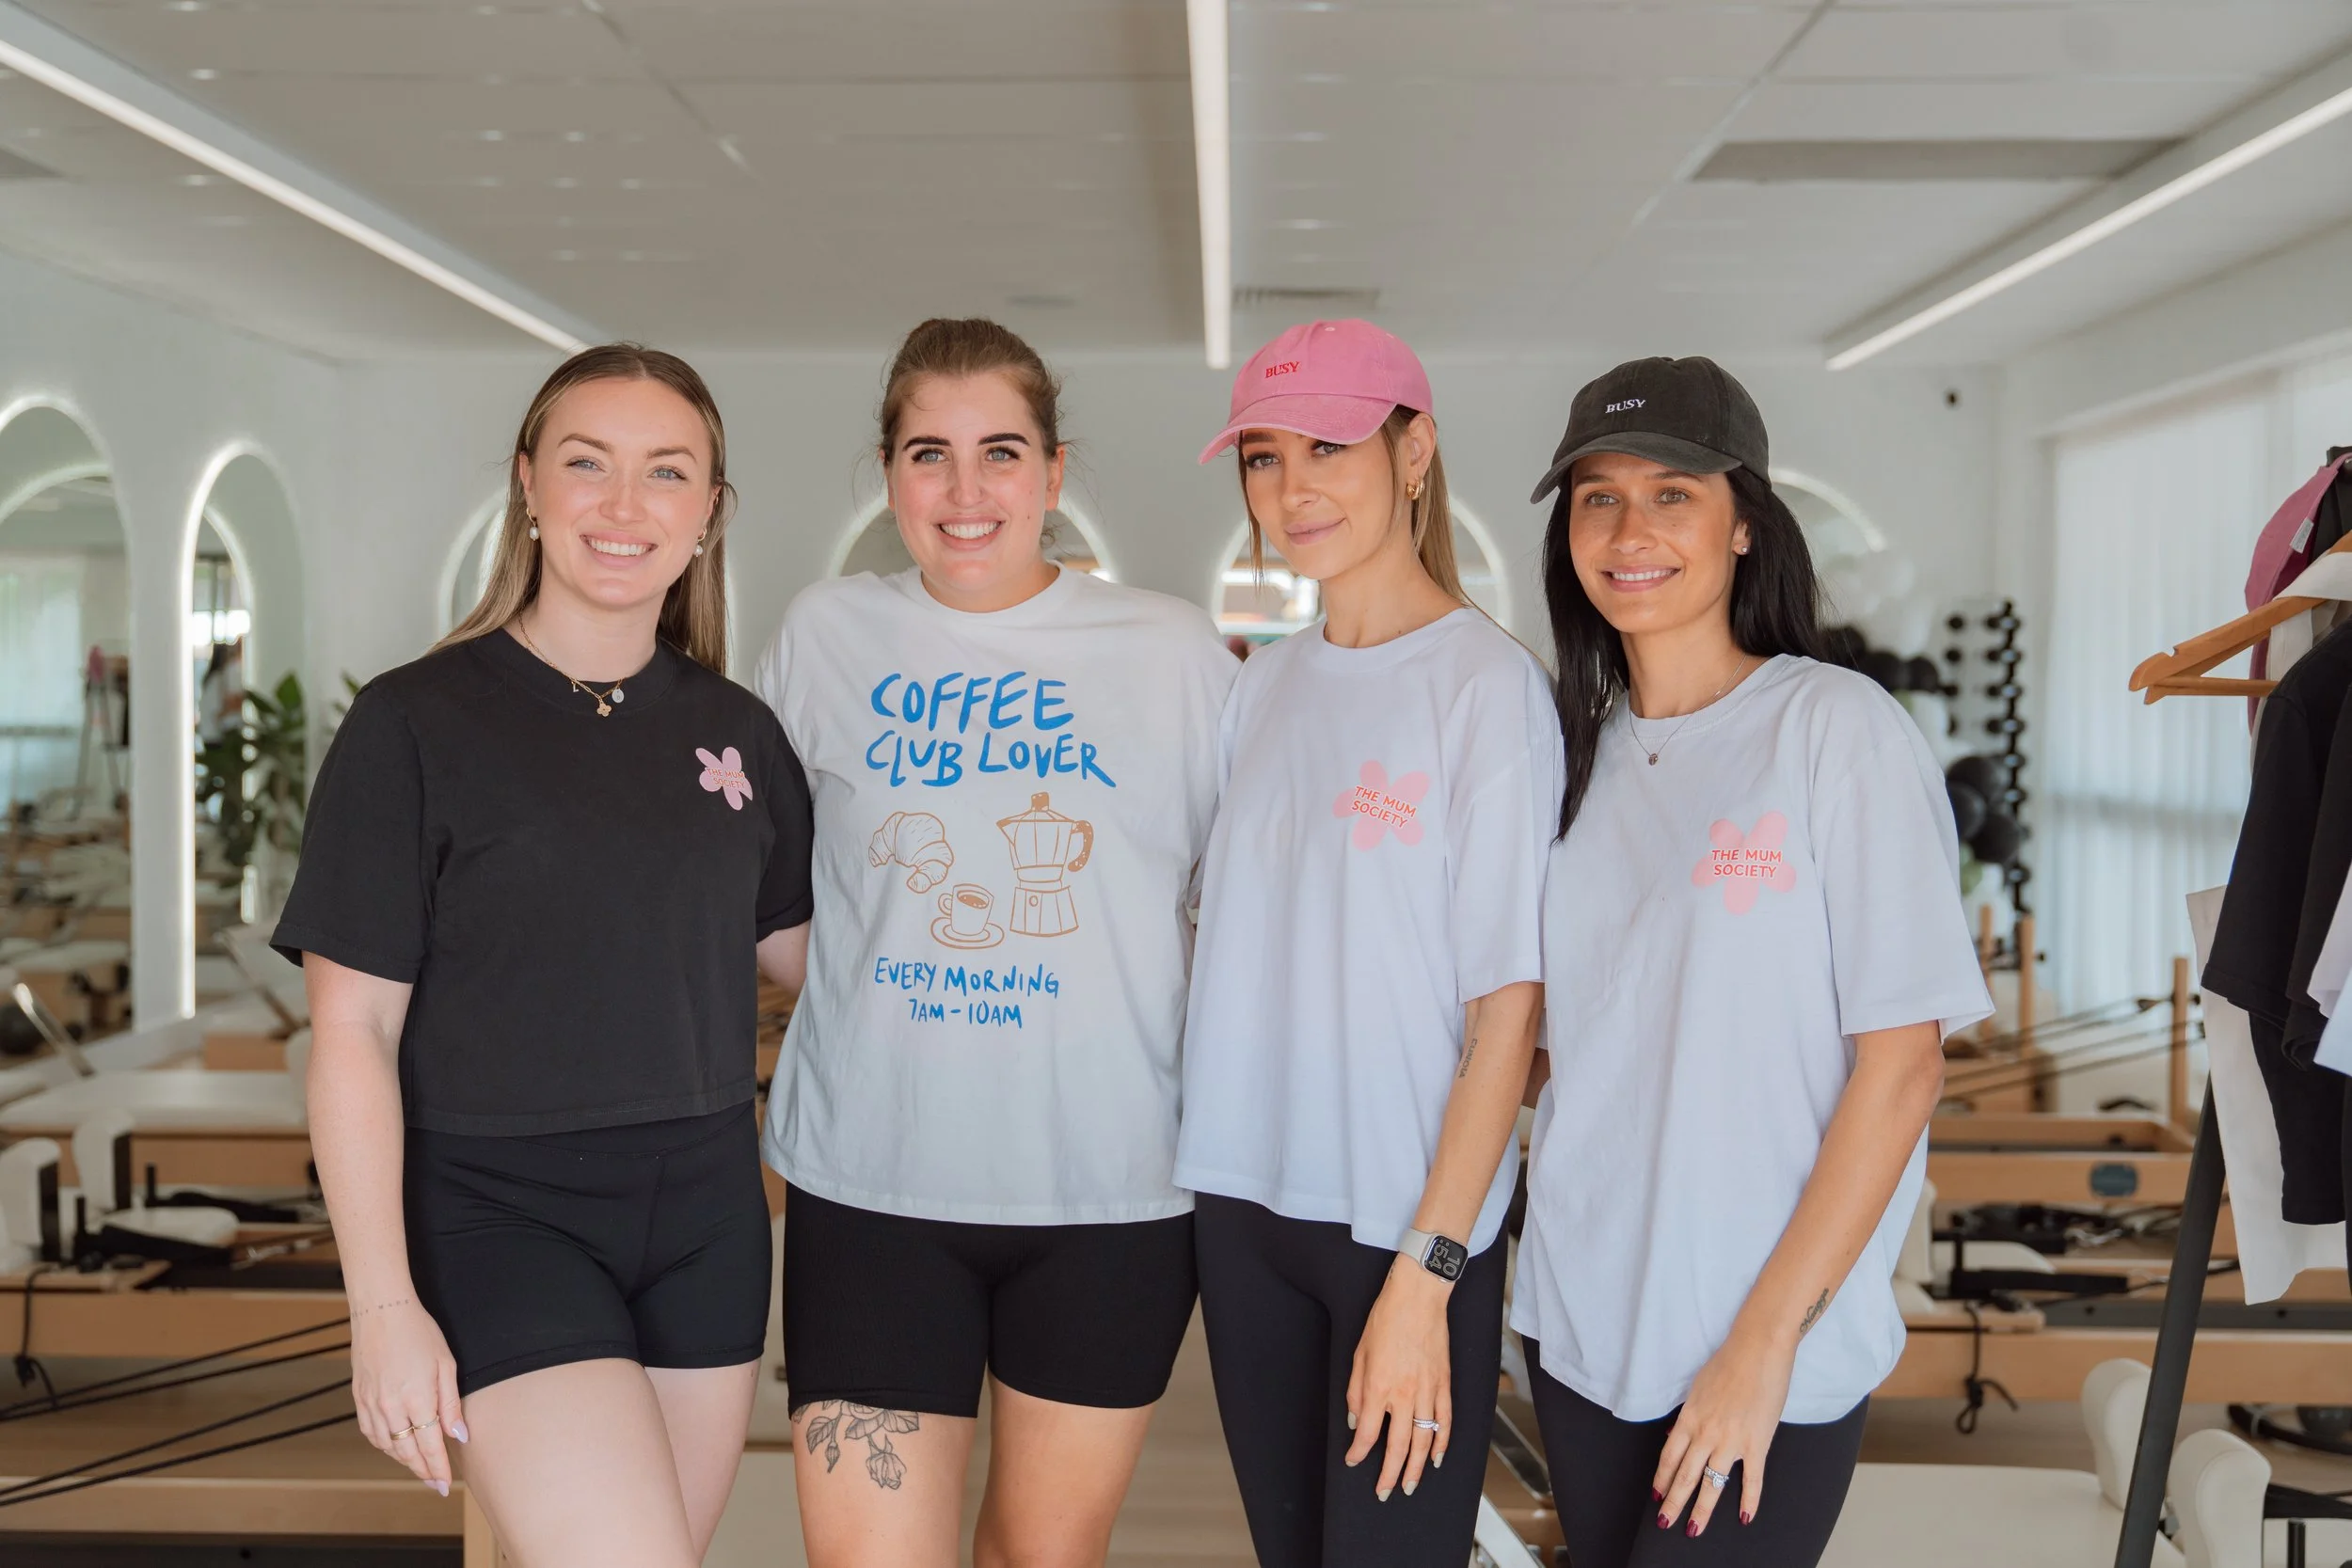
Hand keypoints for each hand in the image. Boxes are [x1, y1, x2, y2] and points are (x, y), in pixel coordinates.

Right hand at [351, 1297, 466, 1495]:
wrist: (382, 1312)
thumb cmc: (419, 1333)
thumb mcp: (446, 1365)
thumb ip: (451, 1404)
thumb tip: (459, 1436)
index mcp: (417, 1399)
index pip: (429, 1446)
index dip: (437, 1468)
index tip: (444, 1484)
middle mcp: (391, 1407)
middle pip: (407, 1452)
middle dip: (423, 1470)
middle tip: (434, 1483)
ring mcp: (372, 1404)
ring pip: (388, 1446)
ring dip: (404, 1460)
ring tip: (419, 1467)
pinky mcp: (360, 1399)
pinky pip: (372, 1433)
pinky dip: (384, 1446)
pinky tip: (394, 1447)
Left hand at [1343, 1258, 1452, 1500]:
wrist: (1418, 1296)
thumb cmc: (1385, 1319)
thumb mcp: (1358, 1354)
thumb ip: (1355, 1391)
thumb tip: (1355, 1420)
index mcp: (1378, 1388)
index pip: (1368, 1433)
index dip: (1359, 1453)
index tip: (1352, 1462)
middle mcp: (1404, 1395)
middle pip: (1398, 1446)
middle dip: (1390, 1474)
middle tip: (1386, 1493)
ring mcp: (1428, 1391)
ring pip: (1425, 1440)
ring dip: (1417, 1467)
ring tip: (1410, 1486)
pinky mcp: (1444, 1384)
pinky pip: (1445, 1420)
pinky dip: (1443, 1442)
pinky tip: (1438, 1458)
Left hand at [1653, 1323, 1795, 1537]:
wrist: (1758, 1350)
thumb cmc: (1727, 1364)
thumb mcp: (1697, 1388)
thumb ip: (1688, 1415)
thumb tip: (1676, 1435)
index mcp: (1689, 1419)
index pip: (1669, 1457)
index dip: (1661, 1480)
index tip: (1657, 1497)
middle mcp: (1706, 1434)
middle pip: (1685, 1476)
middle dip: (1674, 1503)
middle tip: (1666, 1523)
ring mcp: (1732, 1441)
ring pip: (1712, 1484)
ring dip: (1702, 1509)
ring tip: (1694, 1529)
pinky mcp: (1757, 1443)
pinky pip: (1752, 1479)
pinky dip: (1749, 1500)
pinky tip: (1745, 1517)